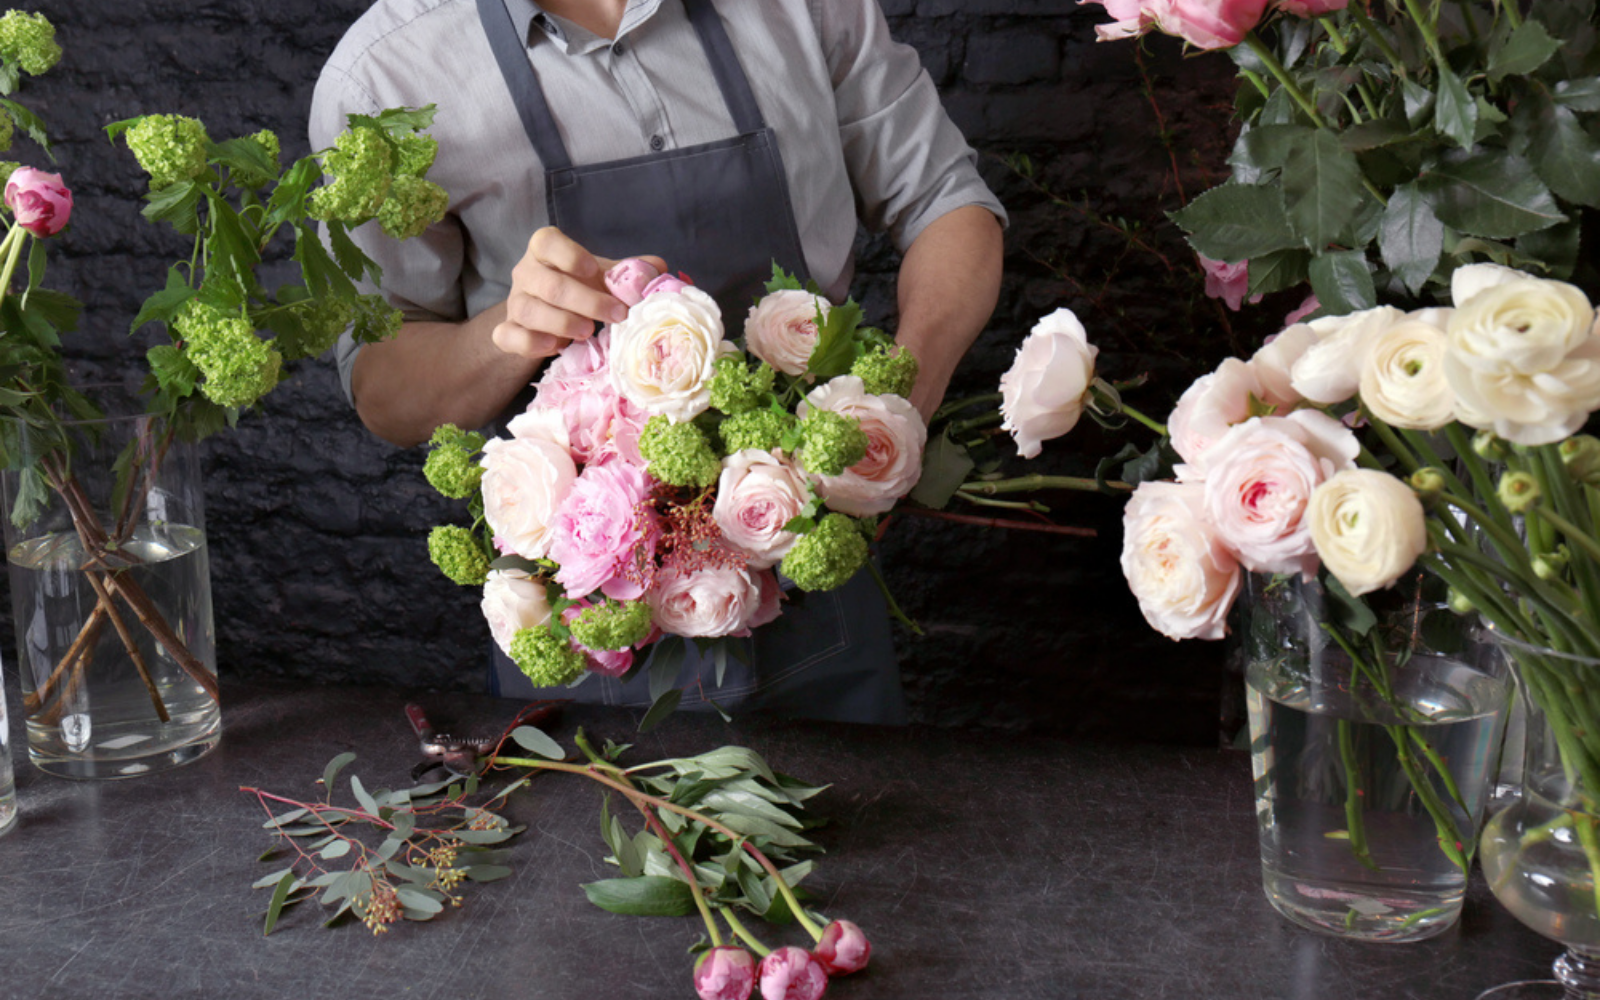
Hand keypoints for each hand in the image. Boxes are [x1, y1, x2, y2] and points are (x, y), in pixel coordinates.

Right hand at [493, 226, 665, 358]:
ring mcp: (514, 302)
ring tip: (588, 332)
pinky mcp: (507, 329)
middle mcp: (525, 273)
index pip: (547, 242)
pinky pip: (508, 336)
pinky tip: (555, 347)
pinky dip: (530, 344)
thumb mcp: (604, 276)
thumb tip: (658, 267)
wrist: (551, 314)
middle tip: (616, 315)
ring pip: (528, 311)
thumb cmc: (580, 287)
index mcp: (545, 250)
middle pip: (548, 284)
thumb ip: (629, 271)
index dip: (570, 254)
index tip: (595, 270)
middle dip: (585, 301)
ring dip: (562, 323)